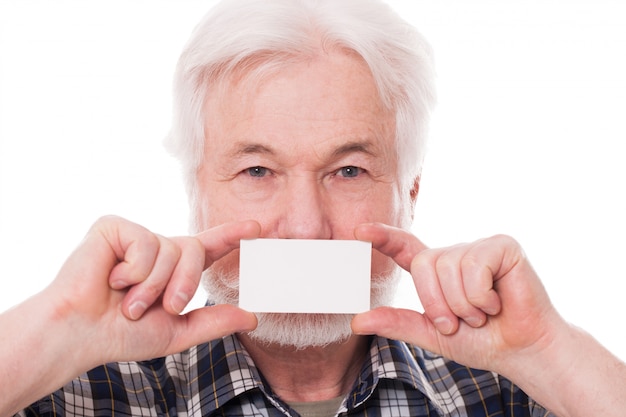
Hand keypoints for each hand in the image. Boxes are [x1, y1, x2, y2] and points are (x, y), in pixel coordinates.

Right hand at [47, 215, 258, 366]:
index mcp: (172, 271)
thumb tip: (254, 316)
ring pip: (170, 248)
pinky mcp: (114, 227)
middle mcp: (157, 250)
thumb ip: (214, 322)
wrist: (80, 334)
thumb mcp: (176, 332)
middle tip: (165, 307)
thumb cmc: (121, 334)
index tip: (257, 227)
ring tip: (127, 301)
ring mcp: (136, 237)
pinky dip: (132, 269)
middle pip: (195, 249)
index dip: (232, 236)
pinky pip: (144, 242)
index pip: (208, 248)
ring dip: (152, 285)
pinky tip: (111, 278)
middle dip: (185, 283)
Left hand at [351, 223, 564, 374]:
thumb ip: (397, 322)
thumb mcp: (431, 334)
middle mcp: (454, 255)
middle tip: (459, 321)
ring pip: (449, 268)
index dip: (382, 237)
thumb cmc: (481, 341)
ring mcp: (478, 248)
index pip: (404, 247)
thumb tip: (357, 320)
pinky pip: (475, 266)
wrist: (522, 350)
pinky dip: (482, 295)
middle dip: (438, 303)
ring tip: (483, 312)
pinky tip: (498, 301)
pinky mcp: (502, 246)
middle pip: (424, 263)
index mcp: (436, 272)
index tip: (359, 230)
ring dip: (464, 304)